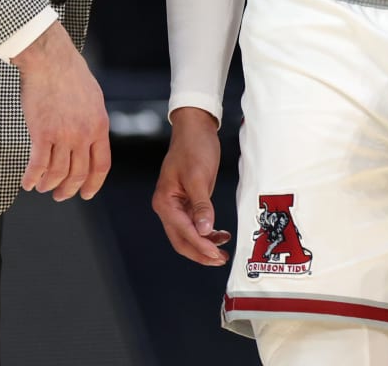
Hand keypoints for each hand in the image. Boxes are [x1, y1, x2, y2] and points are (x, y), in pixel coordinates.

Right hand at [13, 22, 109, 200]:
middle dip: (68, 190)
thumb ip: (93, 121)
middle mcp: (83, 134)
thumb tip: (91, 137)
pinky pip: (37, 165)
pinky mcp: (41, 133)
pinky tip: (27, 182)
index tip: (86, 194)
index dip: (93, 184)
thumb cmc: (69, 73)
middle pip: (79, 174)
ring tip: (41, 187)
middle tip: (60, 195)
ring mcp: (63, 135)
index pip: (101, 165)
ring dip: (48, 185)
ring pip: (57, 174)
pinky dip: (32, 178)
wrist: (50, 59)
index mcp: (99, 126)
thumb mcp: (93, 98)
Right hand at [153, 107, 230, 265]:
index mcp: (165, 201)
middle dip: (200, 252)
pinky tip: (220, 235)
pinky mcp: (188, 201)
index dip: (199, 246)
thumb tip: (204, 230)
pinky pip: (195, 224)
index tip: (216, 255)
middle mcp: (167, 206)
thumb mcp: (199, 176)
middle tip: (220, 260)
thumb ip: (201, 206)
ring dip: (204, 245)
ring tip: (223, 252)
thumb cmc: (194, 147)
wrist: (195, 128)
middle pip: (181, 239)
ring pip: (188, 234)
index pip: (182, 232)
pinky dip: (206, 232)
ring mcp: (177, 205)